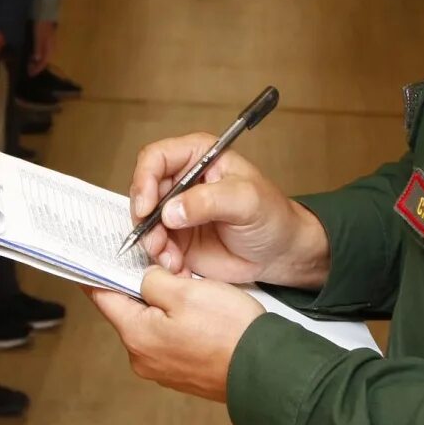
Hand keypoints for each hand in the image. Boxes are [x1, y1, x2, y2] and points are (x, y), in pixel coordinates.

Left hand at [30, 20, 57, 75]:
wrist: (44, 15)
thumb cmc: (41, 26)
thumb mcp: (39, 37)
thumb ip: (38, 48)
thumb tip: (37, 60)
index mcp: (50, 48)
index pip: (44, 62)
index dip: (37, 69)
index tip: (30, 74)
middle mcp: (50, 48)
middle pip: (44, 60)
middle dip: (36, 66)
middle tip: (28, 70)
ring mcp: (48, 44)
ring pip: (42, 56)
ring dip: (36, 61)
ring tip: (28, 64)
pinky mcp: (46, 41)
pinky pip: (41, 51)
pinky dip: (36, 55)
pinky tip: (31, 55)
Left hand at [87, 269, 265, 402]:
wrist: (266, 371)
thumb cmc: (228, 332)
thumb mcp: (185, 291)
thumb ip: (152, 280)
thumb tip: (143, 278)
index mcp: (136, 335)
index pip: (102, 297)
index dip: (97, 271)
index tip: (93, 256)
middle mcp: (143, 357)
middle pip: (128, 309)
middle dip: (141, 285)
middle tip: (160, 264)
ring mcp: (162, 368)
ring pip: (152, 322)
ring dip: (164, 303)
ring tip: (188, 288)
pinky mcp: (182, 372)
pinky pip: (169, 338)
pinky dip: (178, 320)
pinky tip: (199, 311)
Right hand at [127, 134, 329, 286]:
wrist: (280, 253)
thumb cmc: (272, 216)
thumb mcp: (246, 201)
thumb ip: (208, 201)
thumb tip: (170, 211)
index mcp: (197, 157)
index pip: (155, 158)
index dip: (144, 180)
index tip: (146, 208)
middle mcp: (181, 180)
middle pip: (143, 192)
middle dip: (144, 219)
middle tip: (157, 241)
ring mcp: (176, 210)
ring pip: (144, 223)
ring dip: (152, 244)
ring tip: (172, 259)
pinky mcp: (176, 238)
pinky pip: (155, 247)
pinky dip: (161, 259)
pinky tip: (180, 267)